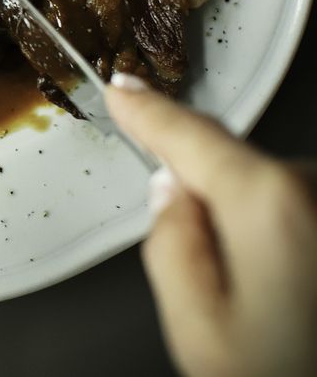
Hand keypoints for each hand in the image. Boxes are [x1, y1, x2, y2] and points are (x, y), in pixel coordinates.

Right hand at [106, 74, 316, 376]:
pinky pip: (307, 216)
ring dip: (263, 234)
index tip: (125, 91)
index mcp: (269, 205)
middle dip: (216, 207)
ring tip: (277, 313)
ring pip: (281, 199)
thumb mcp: (201, 332)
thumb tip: (170, 202)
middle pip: (240, 173)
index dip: (149, 113)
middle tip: (223, 291)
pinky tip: (297, 302)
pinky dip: (294, 245)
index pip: (191, 137)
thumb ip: (170, 247)